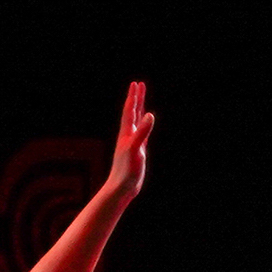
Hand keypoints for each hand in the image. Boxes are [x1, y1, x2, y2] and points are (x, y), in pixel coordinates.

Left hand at [105, 80, 152, 196]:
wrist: (121, 188)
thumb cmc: (126, 170)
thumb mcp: (135, 149)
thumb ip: (142, 132)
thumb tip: (150, 114)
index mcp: (126, 133)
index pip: (130, 111)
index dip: (134, 97)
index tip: (137, 84)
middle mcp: (128, 136)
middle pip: (133, 113)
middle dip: (136, 98)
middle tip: (139, 85)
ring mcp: (133, 143)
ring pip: (137, 122)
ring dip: (140, 109)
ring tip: (142, 99)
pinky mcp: (137, 151)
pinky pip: (143, 133)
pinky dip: (145, 125)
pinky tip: (147, 123)